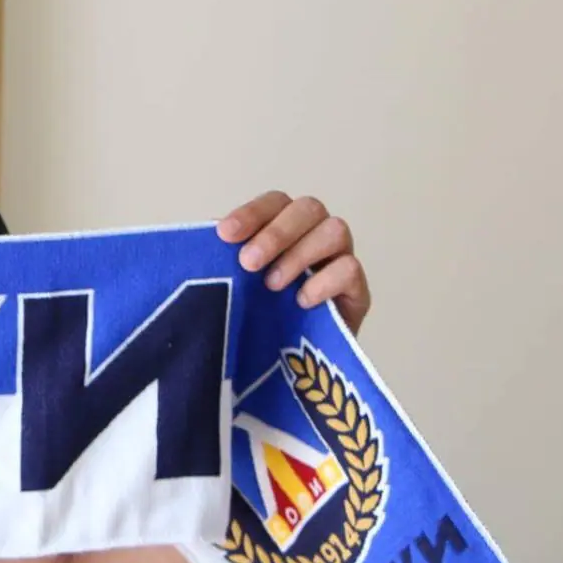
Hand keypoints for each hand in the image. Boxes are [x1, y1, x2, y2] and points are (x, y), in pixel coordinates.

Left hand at [218, 191, 371, 333]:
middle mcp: (315, 233)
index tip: (225, 235)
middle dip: (276, 233)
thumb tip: (205, 242)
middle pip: (308, 208)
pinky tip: (301, 301)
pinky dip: (324, 281)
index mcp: (284, 224)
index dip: (251, 213)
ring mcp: (340, 258)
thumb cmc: (257, 310)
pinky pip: (351, 269)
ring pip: (335, 230)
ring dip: (300, 254)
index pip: (274, 202)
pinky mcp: (358, 291)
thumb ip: (225, 257)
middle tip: (248, 262)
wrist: (288, 360)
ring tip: (272, 284)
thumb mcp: (235, 279)